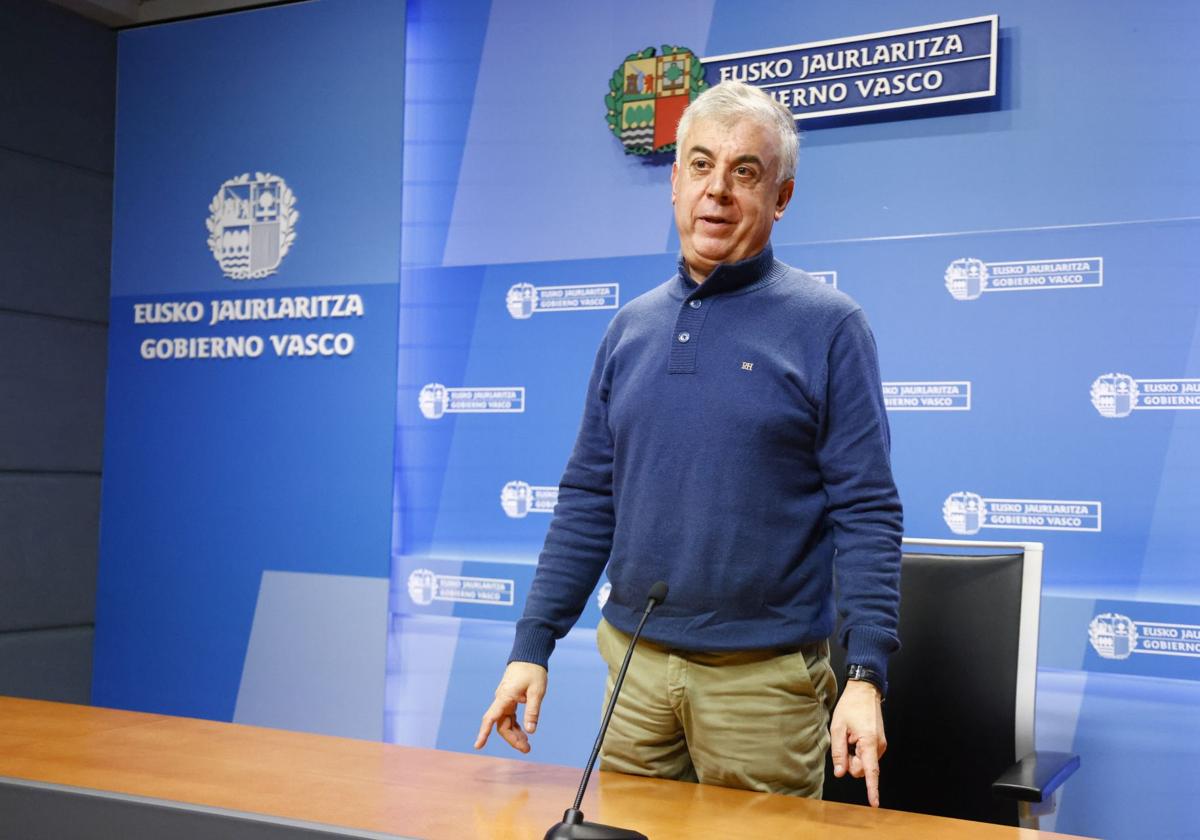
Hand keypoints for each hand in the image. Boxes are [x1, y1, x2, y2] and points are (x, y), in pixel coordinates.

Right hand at [474, 661, 547, 753]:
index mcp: (505, 697)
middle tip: (527, 749)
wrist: (529, 655)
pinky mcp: (509, 699)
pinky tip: (524, 733)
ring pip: (505, 722)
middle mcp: (501, 699)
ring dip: (515, 734)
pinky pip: (509, 717)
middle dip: (512, 739)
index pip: (491, 718)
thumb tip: (530, 732)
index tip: (478, 746)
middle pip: (501, 725)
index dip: (484, 732)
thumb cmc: (533, 671)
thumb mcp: (537, 691)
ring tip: (527, 745)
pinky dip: (516, 726)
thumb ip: (533, 711)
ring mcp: (504, 700)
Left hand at [830, 680, 886, 806]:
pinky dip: (858, 751)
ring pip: (864, 763)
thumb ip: (838, 752)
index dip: (872, 789)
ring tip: (849, 736)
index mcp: (869, 742)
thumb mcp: (838, 728)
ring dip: (854, 755)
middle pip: (862, 769)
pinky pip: (867, 756)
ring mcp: (881, 745)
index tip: (874, 803)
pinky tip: (854, 737)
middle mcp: (879, 746)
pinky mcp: (880, 743)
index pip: (870, 771)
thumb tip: (840, 773)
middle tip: (844, 743)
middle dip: (850, 763)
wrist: (865, 691)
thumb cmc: (850, 706)